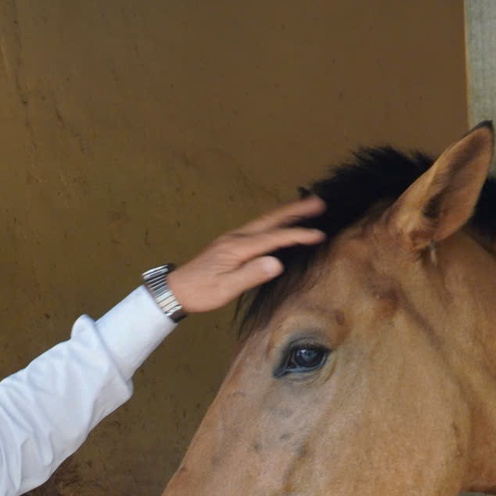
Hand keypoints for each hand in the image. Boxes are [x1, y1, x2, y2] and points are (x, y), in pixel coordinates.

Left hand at [163, 196, 326, 315]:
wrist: (176, 289)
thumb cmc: (201, 292)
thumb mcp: (226, 289)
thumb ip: (251, 275)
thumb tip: (276, 263)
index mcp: (238, 248)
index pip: (273, 238)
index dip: (297, 235)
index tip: (319, 234)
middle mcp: (236, 238)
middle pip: (270, 219)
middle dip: (295, 210)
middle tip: (319, 203)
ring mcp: (232, 238)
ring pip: (264, 220)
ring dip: (286, 213)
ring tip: (307, 207)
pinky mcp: (230, 243)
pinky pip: (258, 227)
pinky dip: (274, 222)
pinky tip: (280, 224)